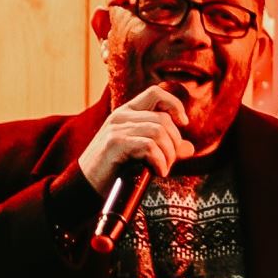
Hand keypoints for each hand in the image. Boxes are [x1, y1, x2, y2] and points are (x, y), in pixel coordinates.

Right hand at [78, 85, 194, 193]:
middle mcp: (121, 116)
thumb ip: (165, 148)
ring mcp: (117, 128)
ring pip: (159, 132)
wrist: (86, 184)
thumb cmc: (115, 169)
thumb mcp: (142, 154)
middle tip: (169, 162)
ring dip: (168, 154)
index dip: (175, 104)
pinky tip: (158, 172)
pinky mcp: (115, 143)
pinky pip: (150, 146)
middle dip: (175, 143)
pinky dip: (160, 161)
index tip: (184, 123)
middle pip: (164, 119)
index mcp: (127, 112)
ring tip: (163, 168)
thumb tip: (190, 148)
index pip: (155, 93)